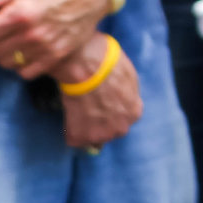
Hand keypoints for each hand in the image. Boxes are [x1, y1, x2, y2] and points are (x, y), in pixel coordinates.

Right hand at [57, 36, 143, 150]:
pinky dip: (69, 128)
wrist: (87, 67)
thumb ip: (127, 95)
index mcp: (134, 113)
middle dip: (100, 121)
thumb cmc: (108, 65)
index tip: (102, 103)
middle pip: (110, 130)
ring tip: (78, 107)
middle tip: (89, 105)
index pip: (123, 119)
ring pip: (91, 136)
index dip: (111, 111)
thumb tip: (121, 98)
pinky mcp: (79, 137)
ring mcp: (100, 135)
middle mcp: (121, 128)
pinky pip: (72, 137)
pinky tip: (70, 111)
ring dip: (85, 126)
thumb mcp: (129, 78)